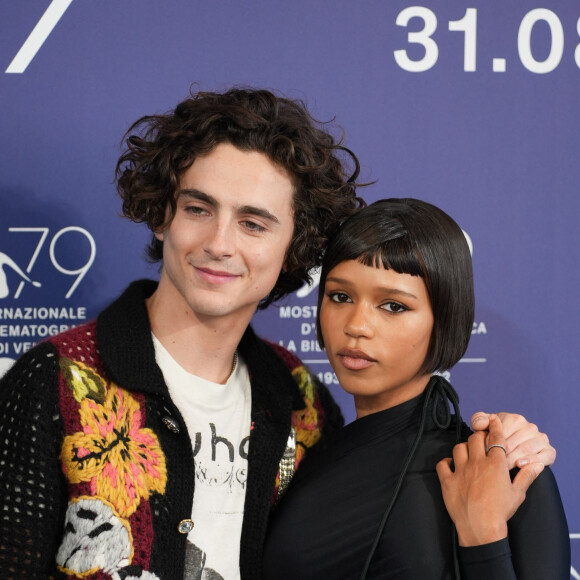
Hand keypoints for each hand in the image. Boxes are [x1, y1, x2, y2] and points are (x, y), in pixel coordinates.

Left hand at [437, 415, 543, 546]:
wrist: (481, 529)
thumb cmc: (501, 513)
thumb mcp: (518, 494)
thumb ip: (526, 476)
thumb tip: (536, 464)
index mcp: (496, 464)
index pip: (495, 438)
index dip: (494, 426)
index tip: (493, 420)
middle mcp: (477, 463)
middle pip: (475, 438)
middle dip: (478, 436)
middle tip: (480, 439)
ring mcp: (460, 471)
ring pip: (458, 447)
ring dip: (463, 448)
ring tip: (467, 453)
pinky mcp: (447, 481)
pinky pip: (442, 464)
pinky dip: (445, 462)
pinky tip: (450, 465)